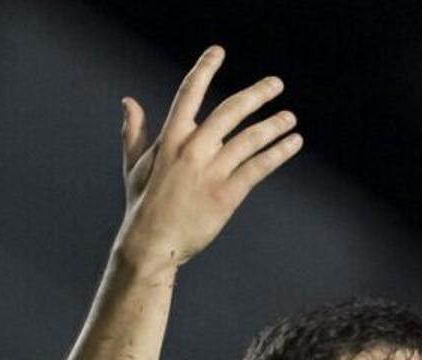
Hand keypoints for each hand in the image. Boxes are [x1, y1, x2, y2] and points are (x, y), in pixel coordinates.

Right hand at [115, 48, 303, 275]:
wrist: (150, 246)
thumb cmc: (142, 206)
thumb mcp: (134, 165)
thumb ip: (134, 131)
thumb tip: (128, 102)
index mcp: (170, 139)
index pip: (189, 94)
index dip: (204, 69)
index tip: (218, 51)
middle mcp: (192, 150)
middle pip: (231, 111)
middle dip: (257, 94)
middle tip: (276, 84)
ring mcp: (211, 172)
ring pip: (251, 138)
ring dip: (275, 125)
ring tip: (290, 118)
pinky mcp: (227, 194)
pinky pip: (258, 167)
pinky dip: (278, 153)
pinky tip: (293, 143)